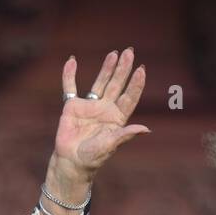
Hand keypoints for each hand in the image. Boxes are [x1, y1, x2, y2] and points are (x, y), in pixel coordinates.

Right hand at [51, 49, 148, 187]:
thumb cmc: (93, 157)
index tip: (141, 69)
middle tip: (129, 52)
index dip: (135, 84)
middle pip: (117, 85)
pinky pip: (70, 87)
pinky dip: (69, 75)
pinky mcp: (72, 107)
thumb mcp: (110, 145)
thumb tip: (146, 129)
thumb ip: (125, 135)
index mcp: (117, 118)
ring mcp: (89, 106)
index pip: (129, 97)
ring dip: (106, 68)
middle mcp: (105, 109)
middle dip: (123, 69)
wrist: (71, 162)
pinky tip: (71, 61)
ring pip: (100, 83)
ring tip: (114, 53)